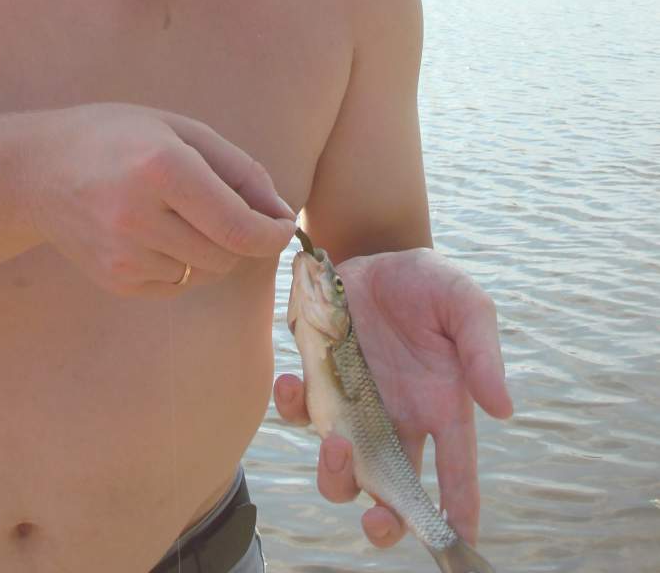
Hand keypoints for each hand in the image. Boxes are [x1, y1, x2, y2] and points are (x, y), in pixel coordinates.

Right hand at [21, 103, 295, 295]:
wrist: (37, 170)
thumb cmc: (117, 137)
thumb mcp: (180, 129)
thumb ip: (238, 168)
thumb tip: (279, 214)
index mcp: (162, 168)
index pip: (239, 227)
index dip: (273, 233)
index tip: (282, 225)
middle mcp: (140, 216)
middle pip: (228, 254)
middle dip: (242, 236)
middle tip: (225, 206)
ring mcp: (123, 254)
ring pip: (206, 272)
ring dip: (211, 248)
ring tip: (179, 212)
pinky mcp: (115, 280)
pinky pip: (177, 284)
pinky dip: (182, 263)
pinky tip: (154, 231)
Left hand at [274, 247, 511, 548]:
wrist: (378, 250)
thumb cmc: (428, 283)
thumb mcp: (465, 305)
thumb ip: (482, 353)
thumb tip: (503, 409)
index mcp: (441, 408)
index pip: (456, 474)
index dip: (457, 514)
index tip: (457, 543)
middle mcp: (397, 419)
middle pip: (391, 492)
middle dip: (385, 520)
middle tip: (380, 516)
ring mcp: (354, 404)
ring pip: (342, 466)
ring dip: (335, 473)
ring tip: (335, 444)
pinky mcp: (319, 379)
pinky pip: (300, 410)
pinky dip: (291, 406)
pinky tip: (293, 384)